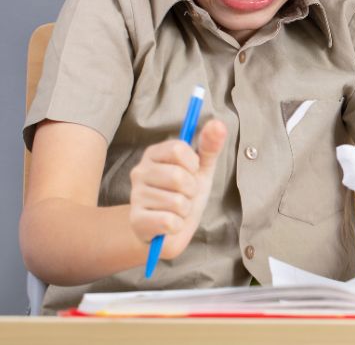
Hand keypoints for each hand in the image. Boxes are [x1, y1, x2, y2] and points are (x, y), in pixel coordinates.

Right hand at [128, 120, 226, 257]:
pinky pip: (169, 221)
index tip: (192, 172)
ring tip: (177, 210)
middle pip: (178, 176)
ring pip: (176, 202)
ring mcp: (136, 196)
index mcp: (154, 154)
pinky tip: (170, 224)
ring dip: (185, 210)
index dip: (192, 164)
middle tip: (185, 195)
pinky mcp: (137, 221)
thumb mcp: (201, 169)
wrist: (170, 230)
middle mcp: (139, 172)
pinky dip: (177, 225)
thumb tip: (218, 124)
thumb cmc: (185, 194)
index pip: (177, 148)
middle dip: (191, 190)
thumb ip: (209, 146)